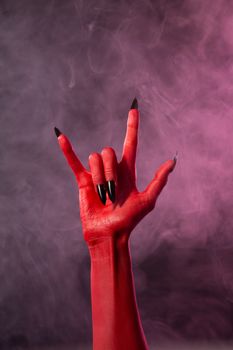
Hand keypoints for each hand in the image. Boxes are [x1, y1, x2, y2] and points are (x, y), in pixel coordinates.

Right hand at [55, 99, 176, 244]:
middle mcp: (112, 169)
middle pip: (108, 152)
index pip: (130, 143)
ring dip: (99, 178)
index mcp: (128, 170)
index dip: (132, 126)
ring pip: (95, 158)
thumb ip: (159, 180)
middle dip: (110, 172)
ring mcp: (97, 174)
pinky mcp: (83, 181)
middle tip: (113, 194)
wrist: (109, 234)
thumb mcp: (148, 201)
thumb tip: (172, 160)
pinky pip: (74, 162)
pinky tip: (61, 137)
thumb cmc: (129, 220)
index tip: (134, 108)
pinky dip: (68, 150)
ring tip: (103, 197)